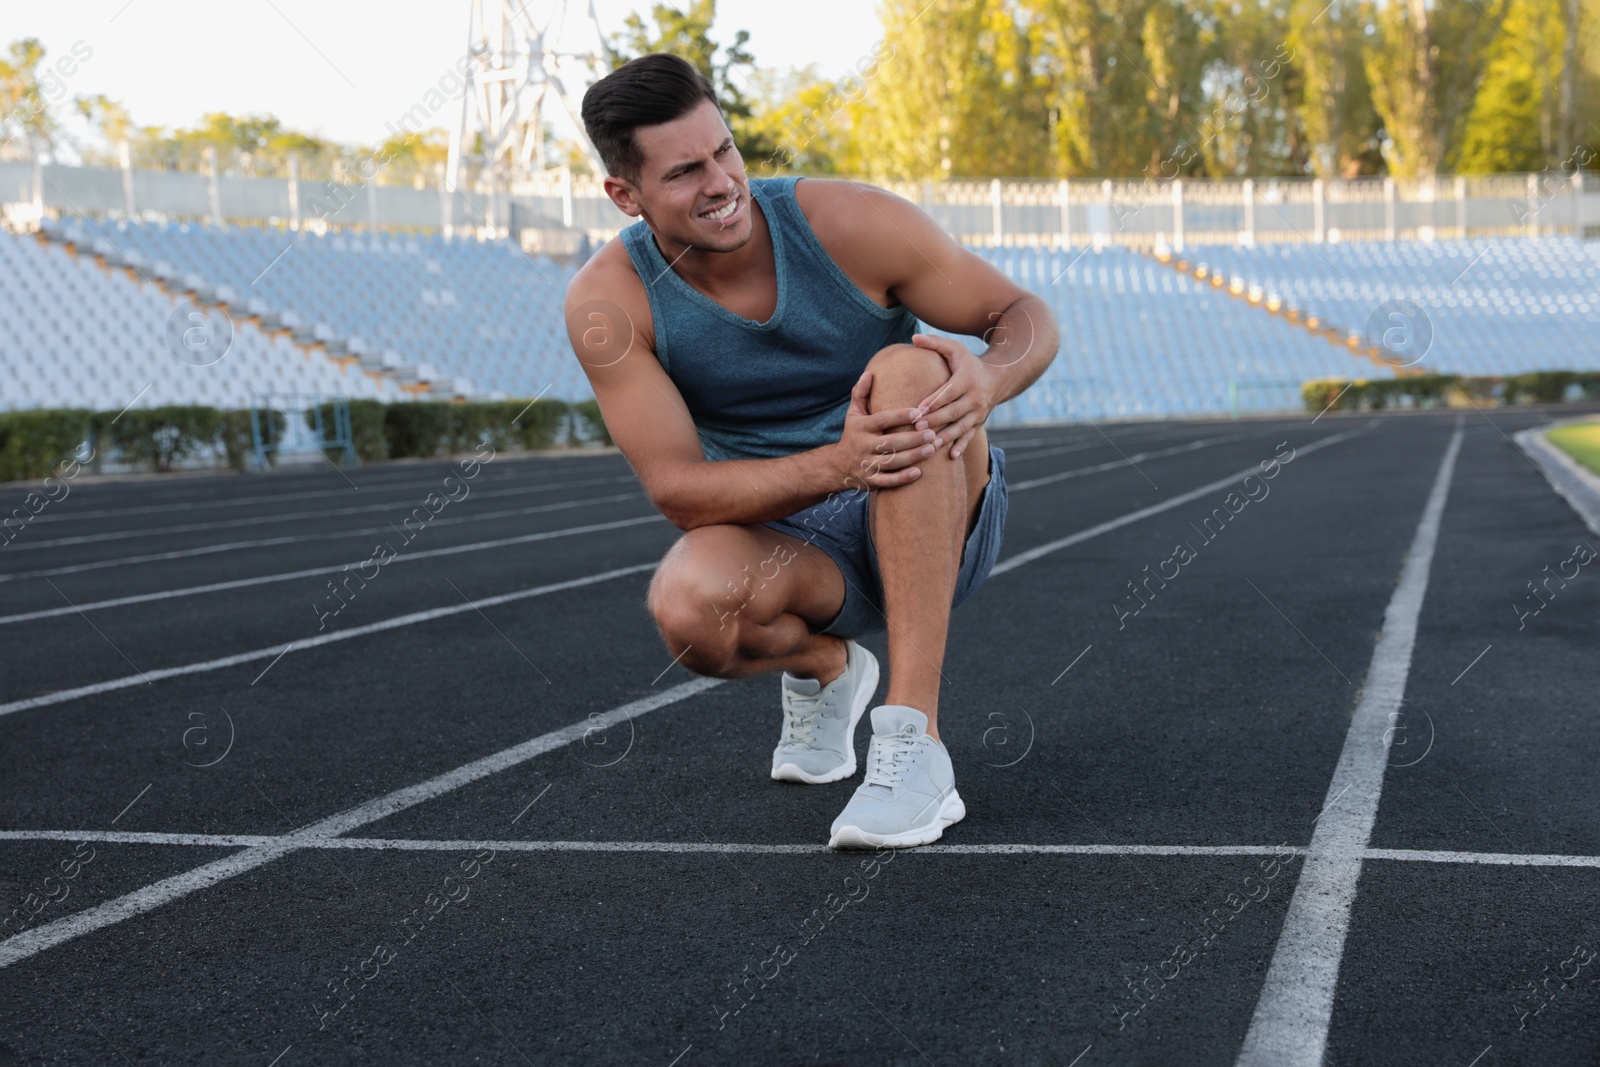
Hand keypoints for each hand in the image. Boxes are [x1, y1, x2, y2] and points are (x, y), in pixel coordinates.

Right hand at [834, 371, 940, 489]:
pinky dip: (902, 478)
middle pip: (890, 443)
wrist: (838, 465)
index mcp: (861, 427)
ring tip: (932, 449)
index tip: (919, 413)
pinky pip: (888, 482)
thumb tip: (869, 374)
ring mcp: (867, 465)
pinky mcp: (871, 482)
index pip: (882, 420)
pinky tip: (919, 473)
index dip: (900, 416)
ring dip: (913, 457)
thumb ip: (861, 394)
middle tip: (933, 434)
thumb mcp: (853, 414)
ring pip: (892, 462)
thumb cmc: (854, 434)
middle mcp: (863, 446)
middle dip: (913, 439)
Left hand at [909, 333, 998, 458]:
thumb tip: (913, 337)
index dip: (934, 402)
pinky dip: (961, 446)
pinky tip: (951, 457)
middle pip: (953, 412)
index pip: (948, 393)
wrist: (998, 378)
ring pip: (961, 427)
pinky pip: (970, 436)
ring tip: (930, 445)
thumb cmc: (969, 363)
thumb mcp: (956, 349)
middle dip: (936, 421)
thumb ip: (935, 343)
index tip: (918, 411)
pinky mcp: (979, 422)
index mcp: (965, 380)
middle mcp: (974, 398)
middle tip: (918, 429)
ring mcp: (978, 412)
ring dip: (946, 437)